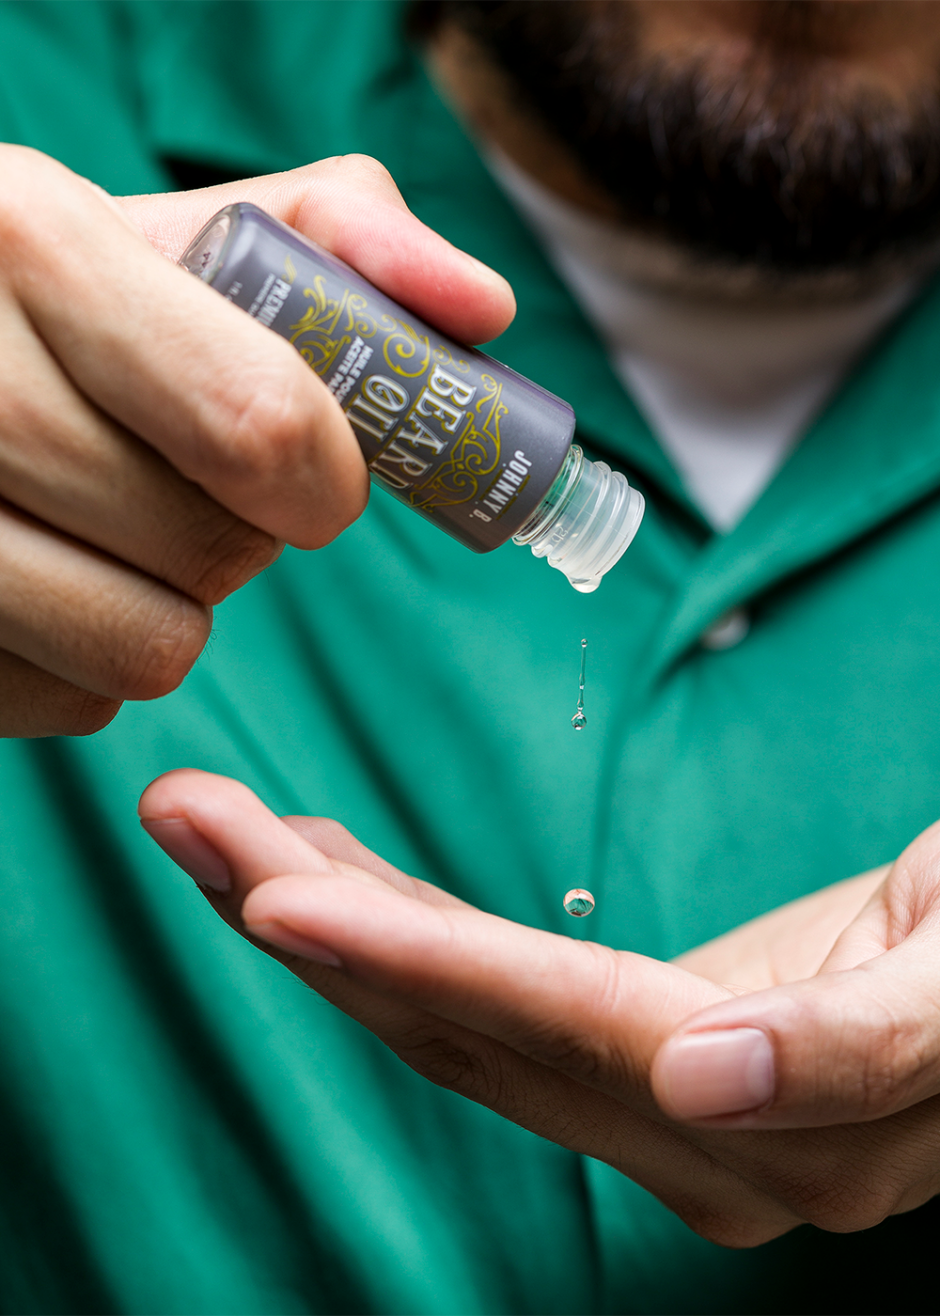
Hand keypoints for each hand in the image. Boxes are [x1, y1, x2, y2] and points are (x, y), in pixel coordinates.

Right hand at [0, 146, 512, 735]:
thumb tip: (485, 311)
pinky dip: (96, 660)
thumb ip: (342, 242)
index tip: (324, 477)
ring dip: (178, 605)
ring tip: (129, 529)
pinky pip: (74, 701)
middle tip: (204, 487)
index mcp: (32, 239)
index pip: (257, 420)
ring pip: (147, 649)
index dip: (326, 476)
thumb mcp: (187, 237)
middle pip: (210, 548)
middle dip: (250, 536)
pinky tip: (63, 574)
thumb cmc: (74, 303)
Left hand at [140, 770, 939, 1246]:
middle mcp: (686, 1143)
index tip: (274, 897)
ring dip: (323, 915)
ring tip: (211, 825)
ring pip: (450, 1018)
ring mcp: (646, 1114)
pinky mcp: (623, 1064)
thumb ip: (860, 1048)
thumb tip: (705, 1080)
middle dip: (315, 918)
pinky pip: (481, 1005)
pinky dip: (392, 930)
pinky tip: (320, 870)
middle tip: (189, 816)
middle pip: (464, 1023)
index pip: (555, 1029)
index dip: (417, 963)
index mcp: (773, 1125)